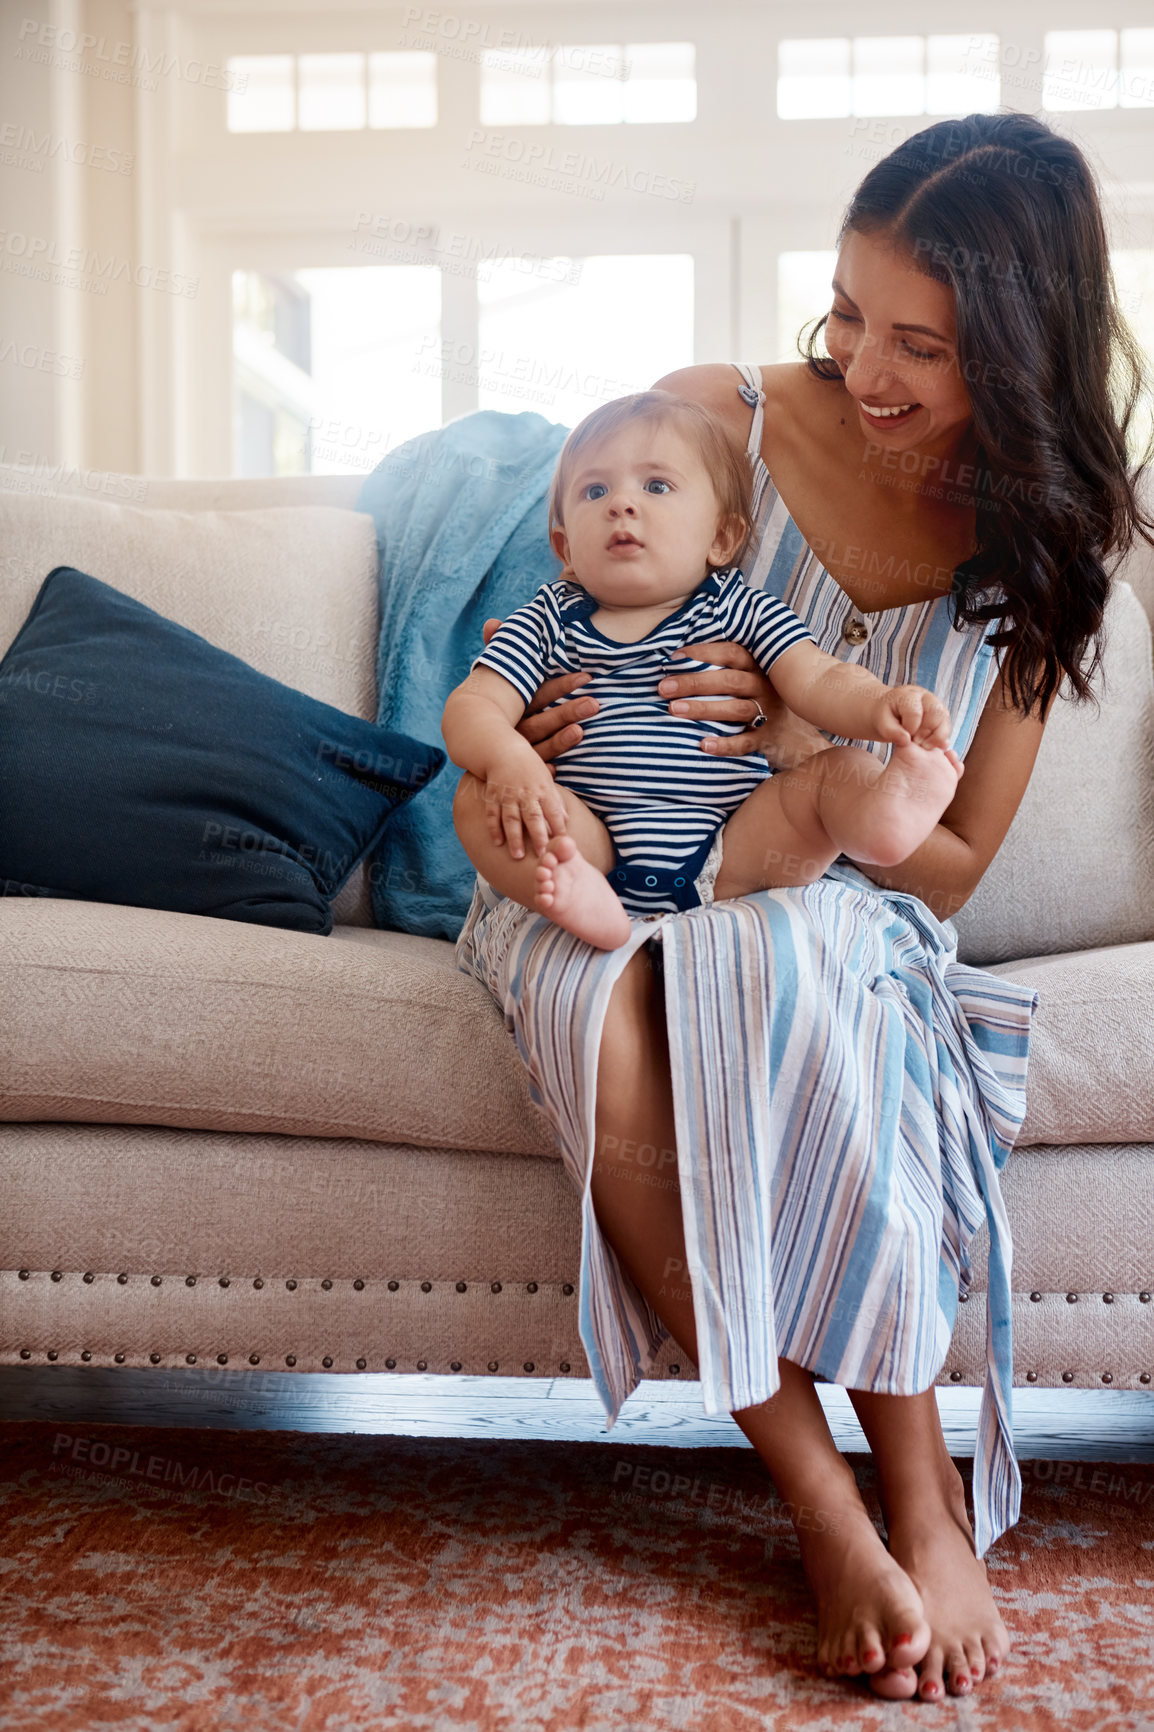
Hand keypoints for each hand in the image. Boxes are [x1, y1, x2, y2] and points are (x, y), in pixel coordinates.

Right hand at [480, 747, 568, 860]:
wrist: (503, 750)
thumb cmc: (529, 767)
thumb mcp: (546, 780)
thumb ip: (555, 802)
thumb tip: (565, 821)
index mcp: (543, 789)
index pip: (553, 811)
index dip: (558, 828)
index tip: (563, 844)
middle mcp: (526, 793)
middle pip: (533, 817)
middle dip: (538, 837)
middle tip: (543, 855)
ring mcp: (508, 794)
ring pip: (511, 818)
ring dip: (515, 838)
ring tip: (518, 855)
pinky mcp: (493, 795)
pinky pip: (492, 813)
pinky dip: (494, 828)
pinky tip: (497, 842)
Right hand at [483, 617, 599, 766]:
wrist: (479, 756)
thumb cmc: (497, 712)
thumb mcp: (495, 685)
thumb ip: (498, 652)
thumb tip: (491, 621)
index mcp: (511, 707)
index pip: (539, 694)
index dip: (561, 686)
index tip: (586, 677)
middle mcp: (511, 728)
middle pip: (541, 719)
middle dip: (566, 711)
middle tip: (595, 703)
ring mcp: (513, 752)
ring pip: (538, 746)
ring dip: (560, 740)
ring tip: (582, 731)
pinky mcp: (516, 773)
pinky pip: (530, 772)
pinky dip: (543, 768)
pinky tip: (560, 768)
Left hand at [656, 639, 828, 767]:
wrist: (804, 739)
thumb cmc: (768, 703)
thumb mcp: (756, 680)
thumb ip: (729, 670)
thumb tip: (681, 662)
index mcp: (760, 668)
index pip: (731, 652)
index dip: (703, 652)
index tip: (674, 658)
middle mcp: (766, 688)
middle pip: (729, 680)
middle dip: (694, 682)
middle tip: (664, 688)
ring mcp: (770, 714)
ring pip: (736, 709)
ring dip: (704, 708)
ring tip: (674, 710)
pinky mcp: (769, 740)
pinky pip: (745, 743)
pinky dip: (724, 745)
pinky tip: (703, 745)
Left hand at [871, 684, 951, 748]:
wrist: (890, 711)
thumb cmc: (885, 716)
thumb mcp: (881, 722)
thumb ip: (890, 731)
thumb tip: (906, 740)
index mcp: (908, 695)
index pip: (915, 712)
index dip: (911, 729)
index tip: (904, 737)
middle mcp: (925, 697)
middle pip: (936, 712)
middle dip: (926, 732)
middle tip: (916, 743)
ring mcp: (936, 704)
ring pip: (945, 719)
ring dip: (937, 737)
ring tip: (924, 746)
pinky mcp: (941, 715)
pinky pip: (947, 726)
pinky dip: (942, 738)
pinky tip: (931, 745)